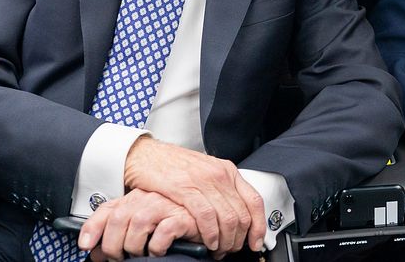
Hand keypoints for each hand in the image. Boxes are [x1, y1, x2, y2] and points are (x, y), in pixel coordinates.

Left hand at [81, 188, 197, 261]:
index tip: (85, 246)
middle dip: (114, 244)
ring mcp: (166, 205)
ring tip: (141, 256)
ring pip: (138, 222)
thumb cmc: (173, 225)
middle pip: (119, 217)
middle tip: (119, 259)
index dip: (93, 227)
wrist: (207, 223)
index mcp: (135, 199)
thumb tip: (95, 253)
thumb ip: (119, 236)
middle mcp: (148, 198)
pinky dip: (156, 247)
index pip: (108, 209)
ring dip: (134, 246)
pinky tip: (159, 252)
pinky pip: (162, 232)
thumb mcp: (141, 229)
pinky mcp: (184, 217)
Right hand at [123, 137, 265, 253]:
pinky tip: (208, 242)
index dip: (259, 226)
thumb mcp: (205, 173)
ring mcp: (202, 180)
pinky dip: (210, 233)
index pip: (254, 201)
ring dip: (225, 241)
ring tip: (218, 250)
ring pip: (227, 218)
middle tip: (230, 251)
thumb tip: (235, 214)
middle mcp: (219, 174)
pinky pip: (206, 216)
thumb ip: (221, 190)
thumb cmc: (173, 165)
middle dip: (239, 239)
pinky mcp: (184, 188)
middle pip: (242, 214)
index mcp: (227, 170)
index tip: (256, 242)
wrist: (145, 154)